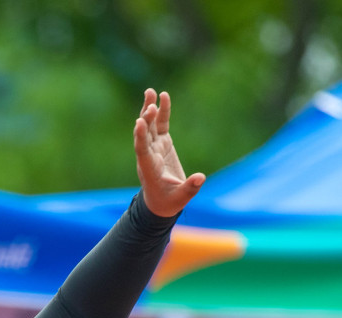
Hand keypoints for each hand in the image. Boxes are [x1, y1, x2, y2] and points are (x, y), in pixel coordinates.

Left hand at [134, 88, 204, 218]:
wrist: (160, 202)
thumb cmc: (168, 202)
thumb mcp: (180, 199)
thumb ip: (190, 188)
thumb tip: (201, 177)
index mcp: (149, 169)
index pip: (142, 151)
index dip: (140, 137)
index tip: (139, 123)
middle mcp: (149, 155)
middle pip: (144, 135)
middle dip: (147, 120)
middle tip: (150, 105)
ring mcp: (154, 147)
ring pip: (150, 126)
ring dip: (149, 109)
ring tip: (150, 91)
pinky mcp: (162, 143)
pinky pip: (161, 125)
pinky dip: (162, 111)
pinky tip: (163, 96)